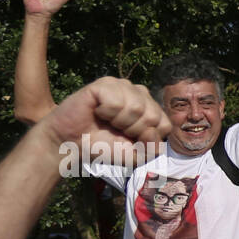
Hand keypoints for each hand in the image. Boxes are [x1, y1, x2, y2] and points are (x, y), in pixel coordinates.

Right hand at [39, 77, 170, 165]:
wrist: (73, 143)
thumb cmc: (105, 147)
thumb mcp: (134, 155)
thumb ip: (152, 148)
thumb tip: (152, 130)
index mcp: (150, 110)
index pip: (165, 125)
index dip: (147, 138)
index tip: (130, 139)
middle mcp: (140, 94)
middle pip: (153, 116)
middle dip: (133, 130)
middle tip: (116, 129)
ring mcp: (123, 86)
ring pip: (136, 107)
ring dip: (119, 121)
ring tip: (107, 120)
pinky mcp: (105, 83)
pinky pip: (116, 101)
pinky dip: (106, 113)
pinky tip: (98, 111)